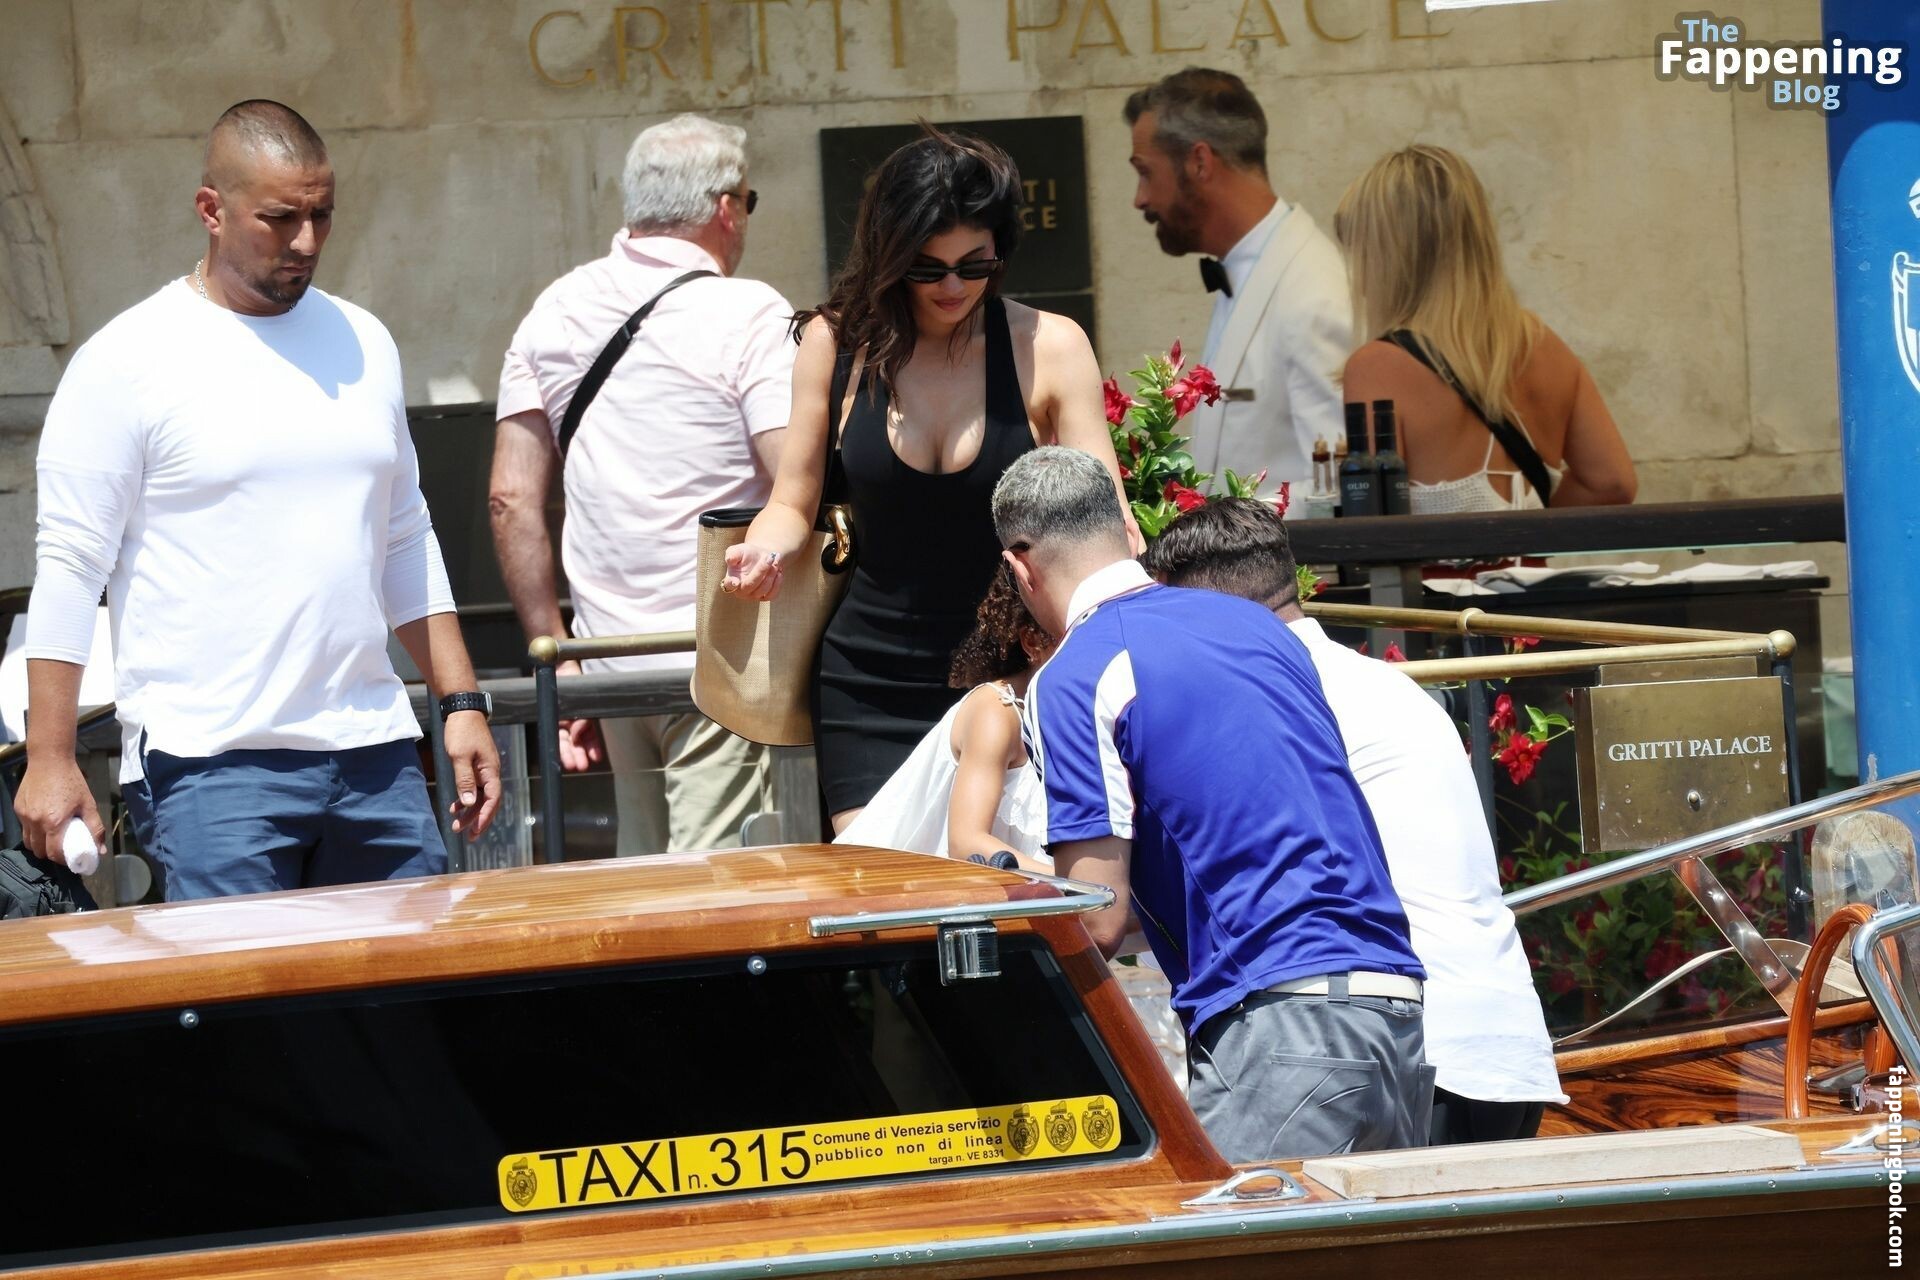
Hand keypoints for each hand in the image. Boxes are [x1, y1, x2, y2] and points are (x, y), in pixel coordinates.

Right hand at [14, 756, 105, 866]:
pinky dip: (33, 831)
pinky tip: (44, 824)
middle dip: (50, 854)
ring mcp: (23, 815)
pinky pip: (24, 827)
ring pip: (28, 842)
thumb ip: (95, 828)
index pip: (53, 853)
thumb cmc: (72, 781)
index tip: (71, 858)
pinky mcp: (17, 808)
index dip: (62, 860)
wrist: (49, 761)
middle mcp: (35, 821)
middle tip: (61, 849)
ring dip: (39, 845)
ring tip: (52, 839)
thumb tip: (100, 850)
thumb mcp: (88, 804)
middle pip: (38, 851)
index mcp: (53, 822)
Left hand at [442, 710, 501, 839]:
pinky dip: (465, 799)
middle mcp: (490, 772)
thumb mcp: (460, 756)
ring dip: (470, 812)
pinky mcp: (476, 767)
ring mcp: (484, 770)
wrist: (463, 712)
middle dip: (478, 820)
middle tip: (466, 836)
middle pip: (488, 802)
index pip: (493, 799)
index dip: (485, 816)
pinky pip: (474, 789)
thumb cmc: (462, 731)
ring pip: (480, 797)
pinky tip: (455, 807)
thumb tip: (469, 803)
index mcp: (490, 770)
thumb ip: (464, 780)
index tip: (475, 830)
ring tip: (456, 826)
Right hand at [552, 660, 604, 772]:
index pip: (558, 742)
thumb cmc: (554, 683)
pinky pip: (590, 731)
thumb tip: (577, 733)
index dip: (563, 753)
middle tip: (579, 766)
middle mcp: (563, 722)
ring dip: (583, 752)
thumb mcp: (559, 702)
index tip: (569, 764)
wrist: (560, 667)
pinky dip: (593, 743)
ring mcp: (575, 719)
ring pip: (580, 741)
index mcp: (552, 721)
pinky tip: (596, 754)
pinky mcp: (587, 714)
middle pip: (569, 744)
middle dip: (574, 756)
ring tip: (587, 763)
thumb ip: (571, 718)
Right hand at [722, 542, 783, 601]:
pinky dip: (778, 582)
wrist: (763, 557)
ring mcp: (753, 596)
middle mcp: (741, 592)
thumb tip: (729, 560)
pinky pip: (773, 594)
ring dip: (772, 573)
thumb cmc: (747, 554)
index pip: (728, 585)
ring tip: (775, 560)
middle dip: (762, 570)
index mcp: (730, 580)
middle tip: (770, 557)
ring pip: (763, 589)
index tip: (735, 581)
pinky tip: (779, 570)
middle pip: (751, 585)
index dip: (731, 584)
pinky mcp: (765, 597)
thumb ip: (733, 554)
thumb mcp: (739, 550)